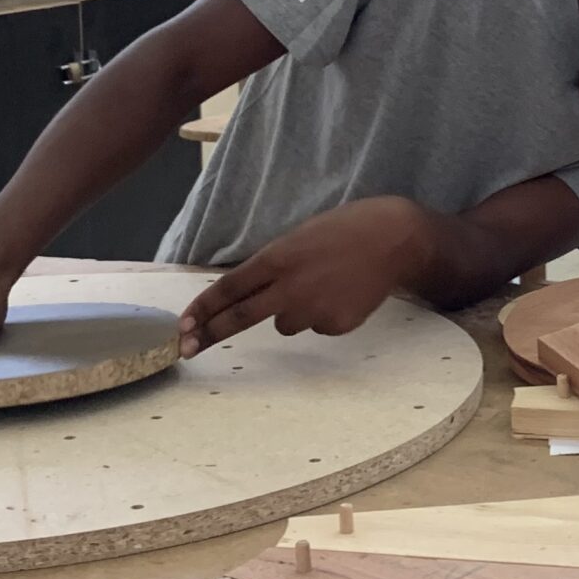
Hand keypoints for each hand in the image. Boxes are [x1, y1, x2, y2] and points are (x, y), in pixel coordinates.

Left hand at [180, 198, 427, 351]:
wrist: (395, 239)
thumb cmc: (346, 229)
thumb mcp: (300, 237)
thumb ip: (275, 265)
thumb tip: (254, 292)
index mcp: (278, 258)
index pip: (229, 287)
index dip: (203, 308)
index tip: (183, 324)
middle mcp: (289, 286)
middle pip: (240, 317)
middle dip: (210, 333)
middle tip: (187, 349)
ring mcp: (313, 309)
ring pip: (286, 323)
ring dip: (294, 310)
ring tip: (324, 285)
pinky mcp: (335, 325)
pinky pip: (317, 326)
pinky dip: (325, 314)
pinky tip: (344, 294)